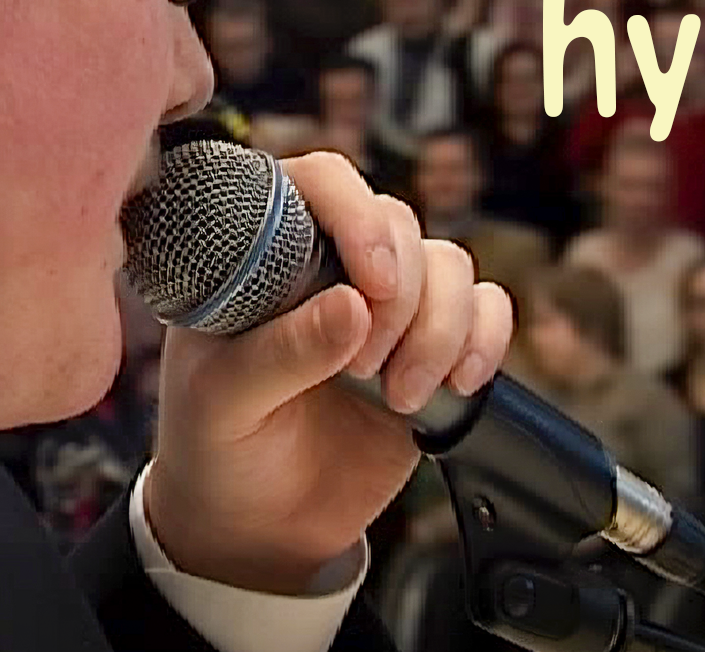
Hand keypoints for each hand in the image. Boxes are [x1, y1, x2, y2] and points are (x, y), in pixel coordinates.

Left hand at [145, 152, 512, 593]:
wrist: (257, 523)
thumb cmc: (217, 445)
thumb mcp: (223, 402)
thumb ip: (281, 355)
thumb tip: (352, 307)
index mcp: (262, 251)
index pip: (320, 181)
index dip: (357, 217)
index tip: (371, 286)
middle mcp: (328, 262)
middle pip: (399, 223)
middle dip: (399, 298)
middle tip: (363, 369)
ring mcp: (385, 303)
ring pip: (450, 264)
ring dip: (440, 329)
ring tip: (398, 397)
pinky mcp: (431, 345)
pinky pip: (487, 308)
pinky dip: (485, 339)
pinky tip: (455, 385)